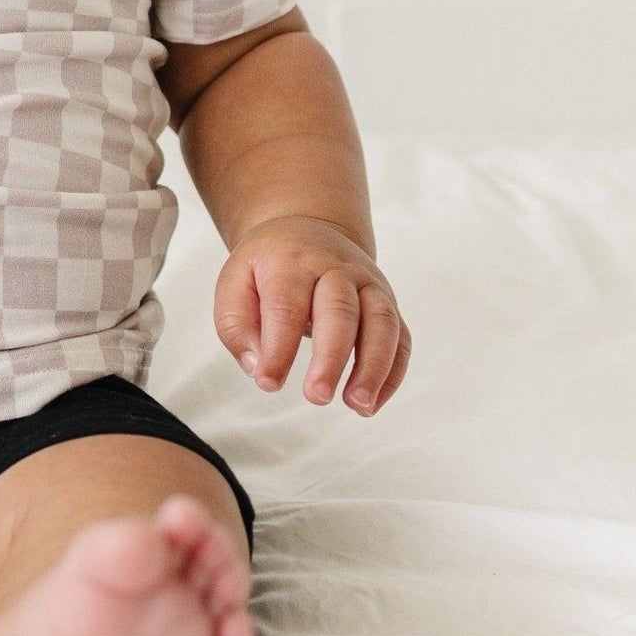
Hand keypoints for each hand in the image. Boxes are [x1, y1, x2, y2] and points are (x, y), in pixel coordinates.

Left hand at [212, 215, 410, 415]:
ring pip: (382, 322)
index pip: (286, 307)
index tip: (268, 382)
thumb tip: (256, 366)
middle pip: (340, 311)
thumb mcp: (236, 281)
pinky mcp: (388, 303)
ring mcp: (368, 284)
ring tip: (358, 406)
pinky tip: (372, 403)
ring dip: (374, 368)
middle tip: (317, 397)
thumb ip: (236, 324)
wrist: (307, 228)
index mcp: (292, 261)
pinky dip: (392, 372)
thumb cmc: (269, 266)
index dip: (278, 348)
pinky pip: (400, 337)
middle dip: (331, 358)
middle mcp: (337, 268)